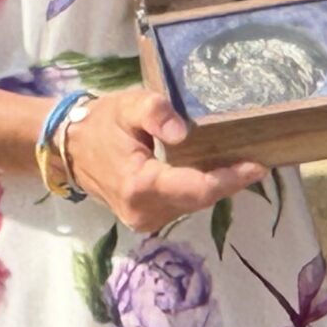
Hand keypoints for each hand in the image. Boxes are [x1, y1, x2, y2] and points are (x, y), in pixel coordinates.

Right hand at [62, 86, 267, 234]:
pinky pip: (182, 206)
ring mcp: (145, 221)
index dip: (230, 179)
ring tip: (239, 162)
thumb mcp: (127, 105)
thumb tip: (184, 132)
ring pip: (194, 205)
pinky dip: (199, 190)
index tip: (258, 165)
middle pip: (200, 199)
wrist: (69, 148)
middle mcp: (144, 212)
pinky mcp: (146, 220)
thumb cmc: (101, 122)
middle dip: (229, 181)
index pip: (197, 188)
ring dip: (216, 186)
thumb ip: (155, 112)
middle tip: (255, 158)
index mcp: (140, 186)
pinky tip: (211, 170)